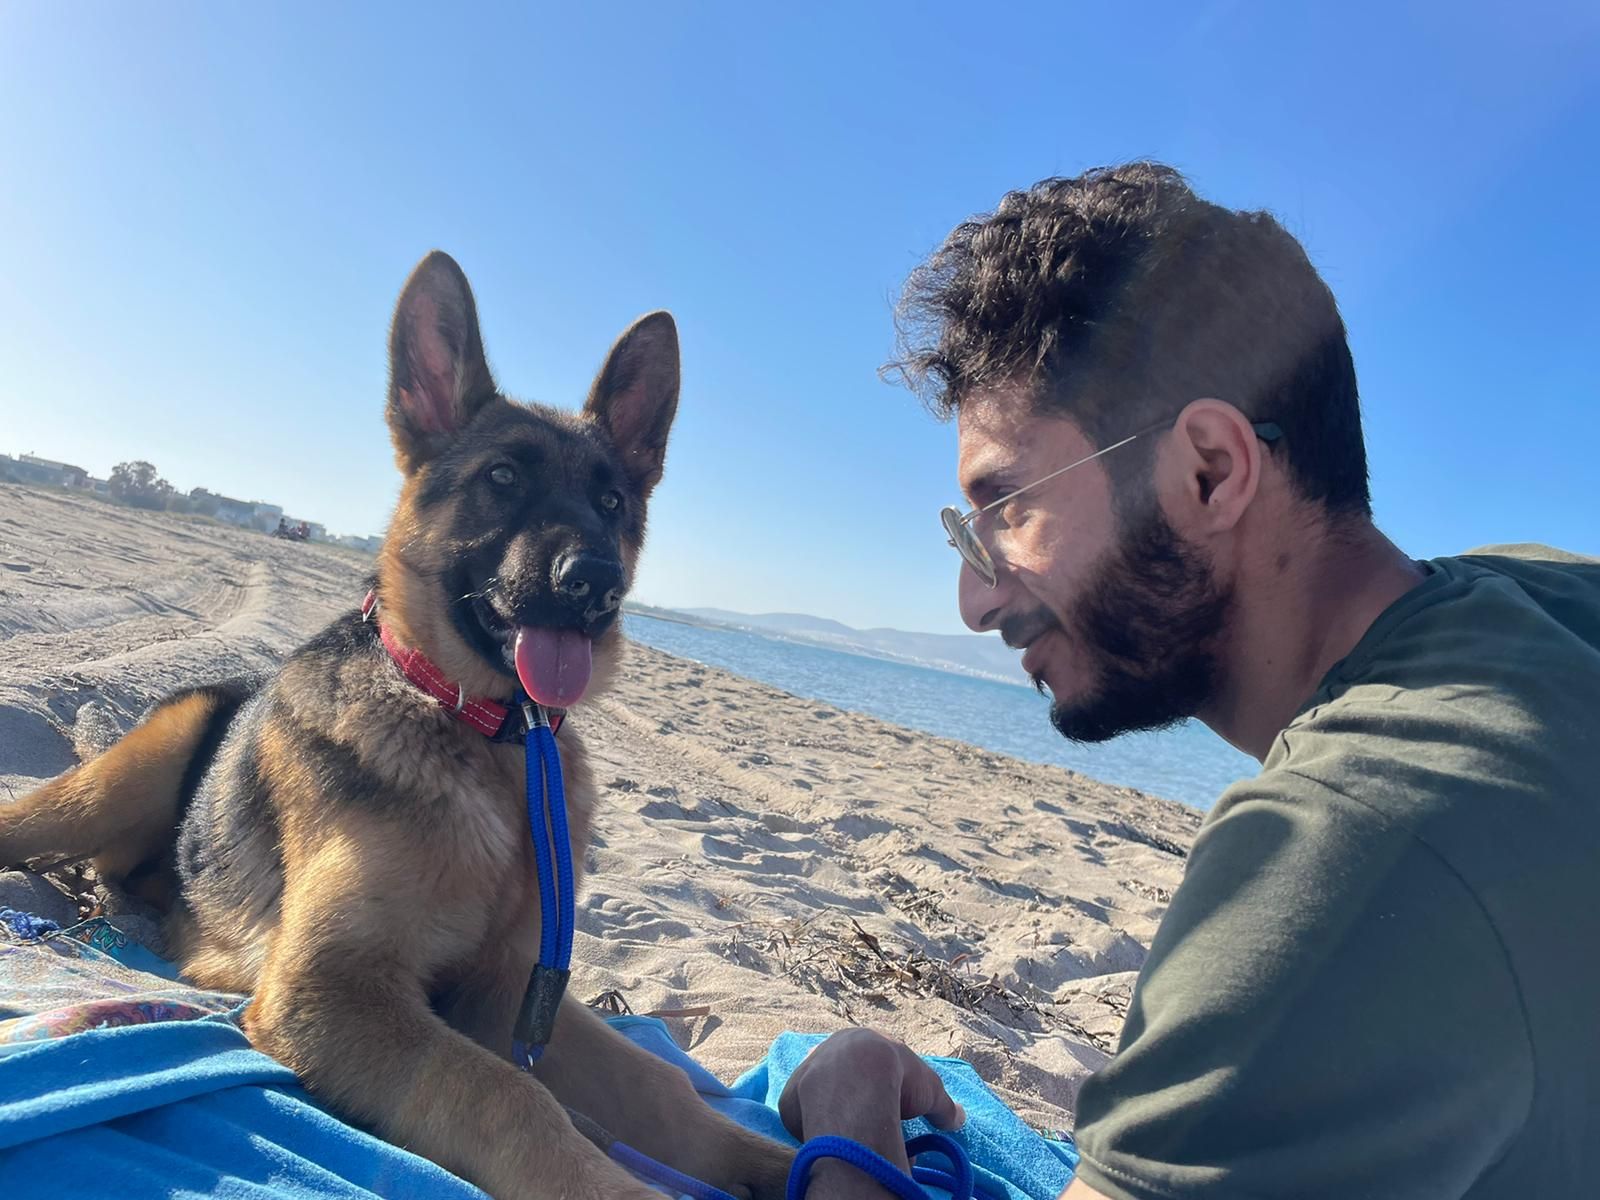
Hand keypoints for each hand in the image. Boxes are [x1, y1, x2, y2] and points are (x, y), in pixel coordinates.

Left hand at [778, 1029, 965, 1199]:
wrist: (857, 1083)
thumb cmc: (897, 1078)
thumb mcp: (930, 1089)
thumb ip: (944, 1105)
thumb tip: (960, 1119)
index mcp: (862, 1040)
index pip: (870, 1060)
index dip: (882, 1081)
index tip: (890, 1099)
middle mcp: (830, 1048)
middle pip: (842, 1074)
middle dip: (855, 1093)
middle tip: (870, 1116)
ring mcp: (806, 1071)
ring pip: (819, 1091)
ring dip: (831, 1107)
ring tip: (850, 1129)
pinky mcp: (790, 1096)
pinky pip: (803, 1112)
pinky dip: (815, 1125)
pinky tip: (830, 1138)